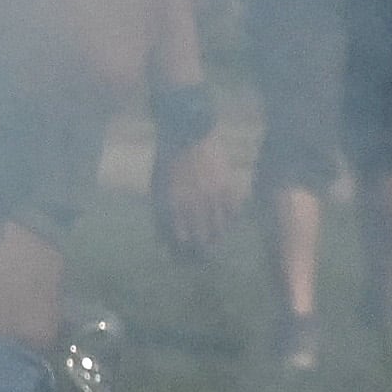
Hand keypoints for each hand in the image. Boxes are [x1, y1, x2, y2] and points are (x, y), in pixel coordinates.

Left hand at [157, 127, 247, 259]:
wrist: (188, 134)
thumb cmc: (167, 162)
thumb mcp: (157, 188)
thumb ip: (162, 213)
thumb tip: (166, 238)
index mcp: (173, 206)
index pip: (181, 240)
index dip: (184, 252)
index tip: (185, 257)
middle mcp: (195, 206)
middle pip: (203, 239)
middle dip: (202, 251)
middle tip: (202, 255)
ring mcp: (214, 197)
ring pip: (220, 229)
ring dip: (216, 237)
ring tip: (214, 240)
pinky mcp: (229, 188)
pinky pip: (233, 212)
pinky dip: (230, 219)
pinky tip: (227, 221)